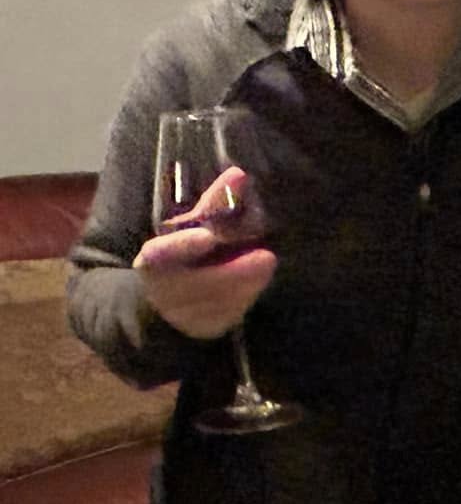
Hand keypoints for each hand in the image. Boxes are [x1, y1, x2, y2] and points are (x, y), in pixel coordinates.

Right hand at [134, 166, 276, 338]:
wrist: (161, 304)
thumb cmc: (183, 254)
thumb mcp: (191, 227)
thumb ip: (214, 204)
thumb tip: (239, 173)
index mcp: (151, 261)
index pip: (161, 255)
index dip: (182, 246)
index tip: (207, 237)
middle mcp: (161, 291)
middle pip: (197, 284)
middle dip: (233, 271)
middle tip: (266, 256)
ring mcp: (181, 316)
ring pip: (215, 303)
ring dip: (244, 284)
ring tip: (265, 262)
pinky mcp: (203, 331)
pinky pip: (226, 316)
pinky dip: (244, 298)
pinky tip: (257, 281)